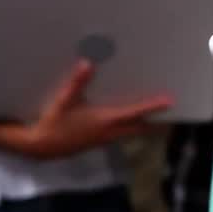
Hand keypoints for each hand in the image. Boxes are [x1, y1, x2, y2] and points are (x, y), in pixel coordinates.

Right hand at [23, 60, 172, 158]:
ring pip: (130, 132)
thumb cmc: (54, 124)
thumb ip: (77, 82)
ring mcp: (104, 138)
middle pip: (139, 127)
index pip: (135, 113)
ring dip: (143, 126)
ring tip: (155, 118)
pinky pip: (121, 134)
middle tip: (171, 116)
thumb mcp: (64, 101)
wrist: (41, 147)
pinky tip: (127, 122)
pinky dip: (130, 128)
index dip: (153, 107)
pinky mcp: (97, 141)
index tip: (169, 102)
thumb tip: (88, 63)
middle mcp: (109, 131)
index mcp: (105, 120)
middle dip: (155, 122)